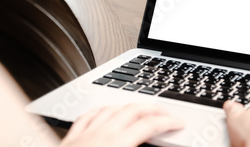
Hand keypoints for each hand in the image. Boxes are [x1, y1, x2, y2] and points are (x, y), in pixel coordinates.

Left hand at [60, 103, 183, 146]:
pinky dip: (103, 110)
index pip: (149, 125)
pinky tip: (105, 112)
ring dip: (130, 106)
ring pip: (112, 109)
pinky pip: (89, 116)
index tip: (179, 123)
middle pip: (133, 110)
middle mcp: (101, 135)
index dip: (168, 122)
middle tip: (166, 113)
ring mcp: (84, 134)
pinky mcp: (70, 139)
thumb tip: (155, 143)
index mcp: (116, 144)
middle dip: (153, 108)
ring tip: (140, 109)